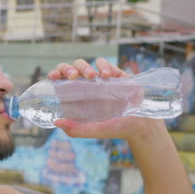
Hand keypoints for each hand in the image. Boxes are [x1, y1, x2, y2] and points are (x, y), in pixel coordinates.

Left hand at [47, 57, 164, 141]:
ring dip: (84, 67)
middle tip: (73, 77)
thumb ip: (77, 130)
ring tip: (92, 76)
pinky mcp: (112, 74)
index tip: (53, 76)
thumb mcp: (95, 130)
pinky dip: (102, 65)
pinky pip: (102, 63)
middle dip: (67, 68)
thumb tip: (57, 123)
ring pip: (83, 64)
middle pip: (68, 69)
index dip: (55, 75)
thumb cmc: (115, 129)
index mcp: (75, 98)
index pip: (59, 82)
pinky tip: (107, 76)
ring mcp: (97, 79)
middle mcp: (83, 87)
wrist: (140, 125)